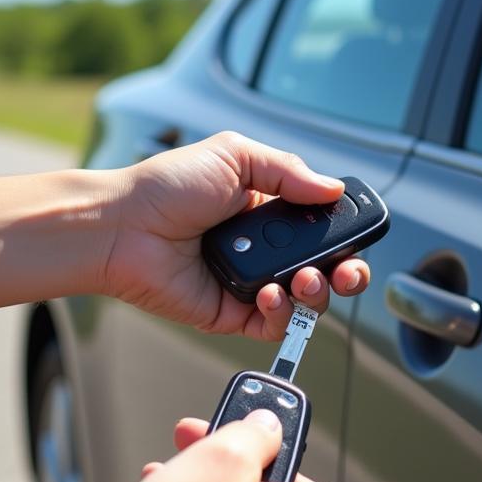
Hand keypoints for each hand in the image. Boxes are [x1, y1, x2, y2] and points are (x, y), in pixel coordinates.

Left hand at [104, 131, 370, 339]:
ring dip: (318, 293)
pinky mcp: (229, 313)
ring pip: (304, 301)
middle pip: (322, 269)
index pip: (320, 227)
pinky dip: (282, 314)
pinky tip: (272, 294)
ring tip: (308, 280)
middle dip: (345, 273)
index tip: (357, 236)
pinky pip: (272, 325)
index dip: (344, 235)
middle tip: (347, 272)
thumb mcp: (233, 156)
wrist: (124, 225)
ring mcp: (247, 282)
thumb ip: (287, 170)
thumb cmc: (168, 185)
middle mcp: (261, 248)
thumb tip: (333, 189)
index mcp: (265, 210)